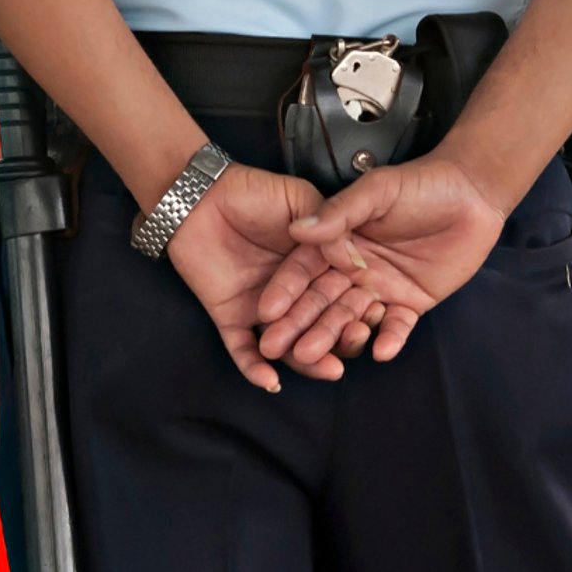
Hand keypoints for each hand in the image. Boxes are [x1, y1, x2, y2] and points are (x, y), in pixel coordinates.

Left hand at [165, 164, 381, 389]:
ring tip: (324, 370)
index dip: (357, 311)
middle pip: (319, 324)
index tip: (372, 325)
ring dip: (305, 362)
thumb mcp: (300, 200)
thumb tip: (357, 262)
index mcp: (316, 265)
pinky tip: (270, 379)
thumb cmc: (253, 192)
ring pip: (288, 342)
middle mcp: (294, 292)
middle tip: (349, 354)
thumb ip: (329, 229)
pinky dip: (255, 367)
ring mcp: (265, 308)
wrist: (199, 196)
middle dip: (336, 342)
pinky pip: (243, 349)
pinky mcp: (232, 318)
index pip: (341, 294)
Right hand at [261, 152, 508, 361]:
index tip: (265, 311)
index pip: (305, 269)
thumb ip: (341, 212)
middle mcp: (355, 269)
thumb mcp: (378, 191)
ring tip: (310, 357)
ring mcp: (382, 288)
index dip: (285, 289)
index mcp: (340, 242)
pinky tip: (379, 352)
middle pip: (322, 300)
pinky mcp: (411, 303)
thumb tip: (297, 228)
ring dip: (333, 337)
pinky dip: (390, 339)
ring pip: (352, 317)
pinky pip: (397, 325)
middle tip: (273, 347)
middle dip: (298, 323)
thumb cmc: (422, 183)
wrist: (473, 192)